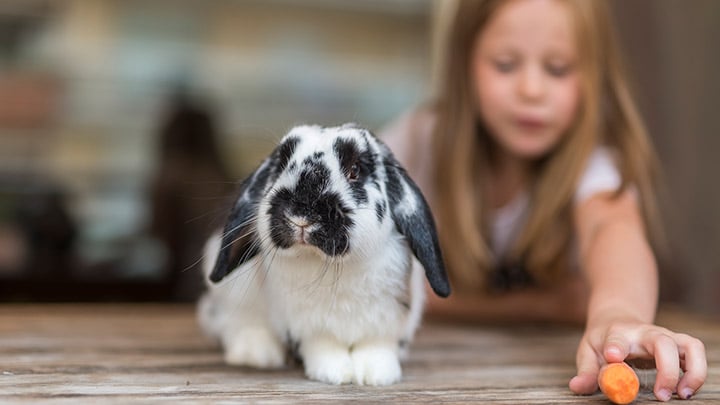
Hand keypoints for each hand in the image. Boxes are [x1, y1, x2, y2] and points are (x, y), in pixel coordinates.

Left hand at [569, 320, 706, 400]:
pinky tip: (685, 390)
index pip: (616, 338)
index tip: (613, 358)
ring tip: (682, 394)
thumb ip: (586, 371)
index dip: (616, 347)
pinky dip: (697, 373)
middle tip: (660, 396)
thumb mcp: (588, 353)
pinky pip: (696, 353)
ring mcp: (665, 336)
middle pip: (662, 342)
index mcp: (616, 334)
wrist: (617, 319)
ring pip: (689, 345)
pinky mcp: (678, 343)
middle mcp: (644, 332)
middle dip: (666, 370)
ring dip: (692, 372)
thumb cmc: (602, 341)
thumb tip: (577, 386)